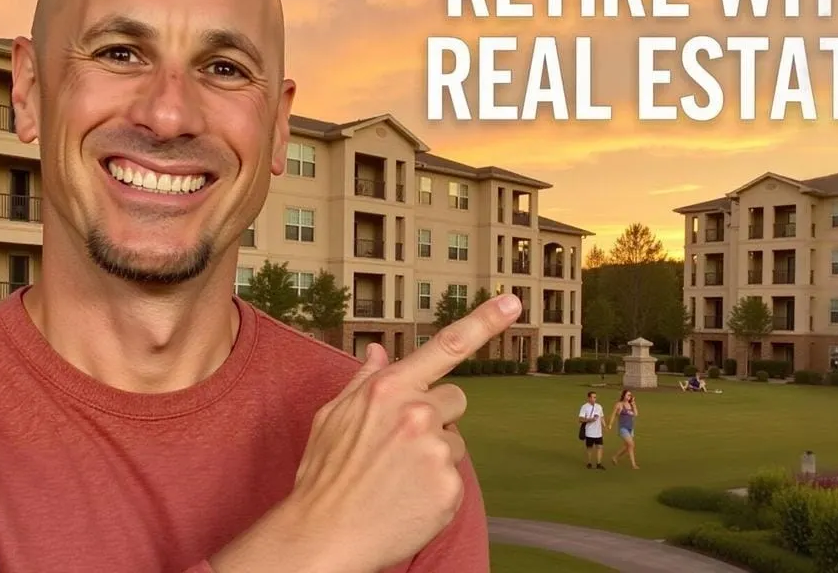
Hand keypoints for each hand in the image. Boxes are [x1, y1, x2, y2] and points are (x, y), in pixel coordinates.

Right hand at [215, 293, 521, 572]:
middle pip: (455, 400)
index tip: (514, 301)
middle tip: (399, 446)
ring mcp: (436, 452)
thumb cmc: (325, 476)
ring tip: (397, 478)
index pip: (446, 346)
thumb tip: (379, 352)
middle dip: (436, 416)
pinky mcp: (449, 488)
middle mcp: (418, 414)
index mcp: (389, 389)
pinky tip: (406, 500)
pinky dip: (436, 490)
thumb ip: (364, 381)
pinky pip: (454, 479)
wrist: (323, 537)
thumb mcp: (333, 417)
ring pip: (455, 443)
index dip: (485, 320)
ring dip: (434, 456)